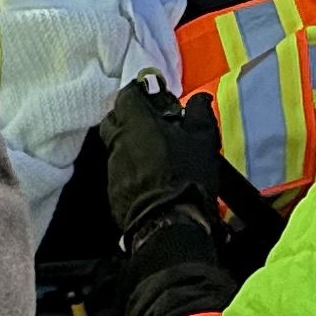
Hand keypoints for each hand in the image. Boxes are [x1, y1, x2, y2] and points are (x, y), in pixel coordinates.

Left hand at [101, 79, 223, 242]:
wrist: (169, 222)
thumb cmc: (185, 175)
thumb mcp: (203, 139)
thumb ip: (199, 113)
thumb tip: (199, 98)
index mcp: (137, 123)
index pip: (127, 95)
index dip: (139, 92)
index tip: (154, 97)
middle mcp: (118, 142)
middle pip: (114, 120)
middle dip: (129, 117)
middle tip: (151, 123)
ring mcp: (113, 168)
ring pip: (116, 147)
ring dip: (131, 145)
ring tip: (154, 153)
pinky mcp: (113, 191)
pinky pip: (119, 171)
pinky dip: (131, 168)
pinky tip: (149, 177)